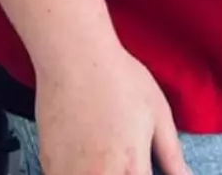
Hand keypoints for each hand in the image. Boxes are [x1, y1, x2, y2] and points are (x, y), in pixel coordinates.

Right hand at [34, 44, 190, 174]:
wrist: (75, 58)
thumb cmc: (120, 79)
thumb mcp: (158, 113)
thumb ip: (172, 155)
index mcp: (132, 167)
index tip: (145, 171)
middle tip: (128, 163)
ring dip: (101, 174)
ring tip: (109, 158)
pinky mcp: (49, 167)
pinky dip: (79, 174)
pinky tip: (88, 159)